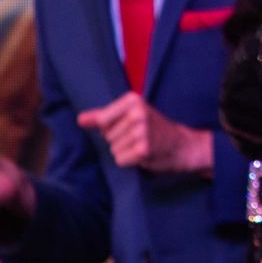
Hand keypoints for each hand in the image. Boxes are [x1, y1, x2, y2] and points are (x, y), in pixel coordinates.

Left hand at [76, 92, 214, 174]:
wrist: (182, 145)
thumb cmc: (153, 129)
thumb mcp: (130, 116)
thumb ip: (103, 117)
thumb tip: (80, 119)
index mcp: (133, 100)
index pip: (101, 120)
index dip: (110, 128)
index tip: (129, 126)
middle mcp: (138, 112)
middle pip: (107, 136)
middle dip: (119, 140)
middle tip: (139, 137)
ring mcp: (142, 131)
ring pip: (112, 149)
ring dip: (125, 152)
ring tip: (142, 145)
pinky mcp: (143, 149)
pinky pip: (120, 160)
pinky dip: (129, 162)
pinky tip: (144, 155)